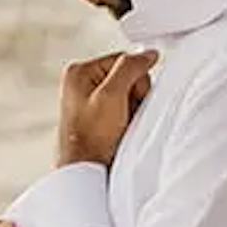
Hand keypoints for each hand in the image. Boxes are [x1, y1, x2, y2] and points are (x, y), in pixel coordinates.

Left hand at [57, 50, 156, 167]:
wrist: (87, 173)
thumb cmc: (91, 139)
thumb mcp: (112, 96)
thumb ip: (130, 69)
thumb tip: (147, 54)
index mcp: (79, 72)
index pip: (124, 60)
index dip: (135, 79)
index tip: (130, 99)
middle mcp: (82, 84)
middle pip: (128, 77)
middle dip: (135, 96)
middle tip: (124, 116)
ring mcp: (91, 101)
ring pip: (129, 94)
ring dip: (133, 110)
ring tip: (121, 126)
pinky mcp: (99, 118)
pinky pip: (125, 110)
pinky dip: (129, 120)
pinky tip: (121, 131)